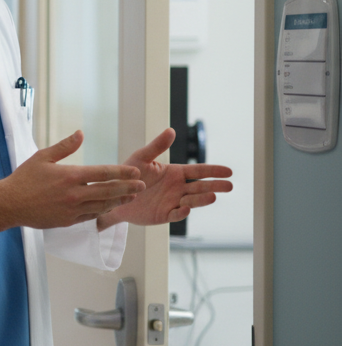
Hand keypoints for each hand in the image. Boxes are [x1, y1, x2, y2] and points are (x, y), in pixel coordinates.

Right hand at [0, 130, 145, 230]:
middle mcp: (75, 194)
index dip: (122, 173)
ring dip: (119, 201)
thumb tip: (81, 133)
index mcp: (70, 176)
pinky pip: (90, 216)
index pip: (103, 173)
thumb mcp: (42, 157)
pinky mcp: (68, 221)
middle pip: (108, 191)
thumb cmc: (24, 179)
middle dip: (127, 188)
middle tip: (142, 186)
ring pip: (102, 206)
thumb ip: (64, 146)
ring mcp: (72, 209)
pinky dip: (102, 211)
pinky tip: (109, 207)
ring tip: (131, 197)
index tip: (135, 172)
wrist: (9, 204)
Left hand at [97, 128, 233, 227]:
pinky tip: (187, 208)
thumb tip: (171, 130)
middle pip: (200, 187)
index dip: (213, 171)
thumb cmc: (129, 174)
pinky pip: (175, 214)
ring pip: (191, 200)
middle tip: (229, 186)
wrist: (115, 194)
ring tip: (213, 197)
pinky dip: (181, 212)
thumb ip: (157, 146)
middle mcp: (178, 188)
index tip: (229, 171)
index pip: (198, 171)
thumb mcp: (141, 157)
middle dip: (215, 186)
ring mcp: (172, 202)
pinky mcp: (163, 214)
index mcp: (175, 173)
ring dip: (202, 200)